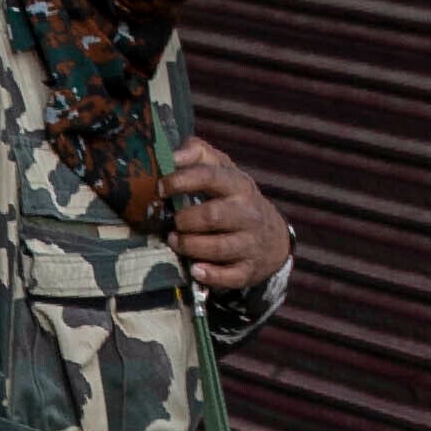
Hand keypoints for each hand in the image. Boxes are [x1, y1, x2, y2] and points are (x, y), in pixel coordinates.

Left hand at [160, 138, 290, 296]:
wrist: (271, 237)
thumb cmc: (233, 199)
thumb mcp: (223, 171)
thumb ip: (198, 154)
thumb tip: (171, 153)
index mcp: (238, 185)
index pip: (210, 177)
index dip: (181, 180)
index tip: (159, 187)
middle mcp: (247, 213)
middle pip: (213, 216)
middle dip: (185, 220)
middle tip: (170, 222)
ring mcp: (249, 243)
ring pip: (218, 247)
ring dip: (190, 246)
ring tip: (173, 241)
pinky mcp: (248, 270)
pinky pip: (229, 277)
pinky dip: (210, 275)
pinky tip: (194, 269)